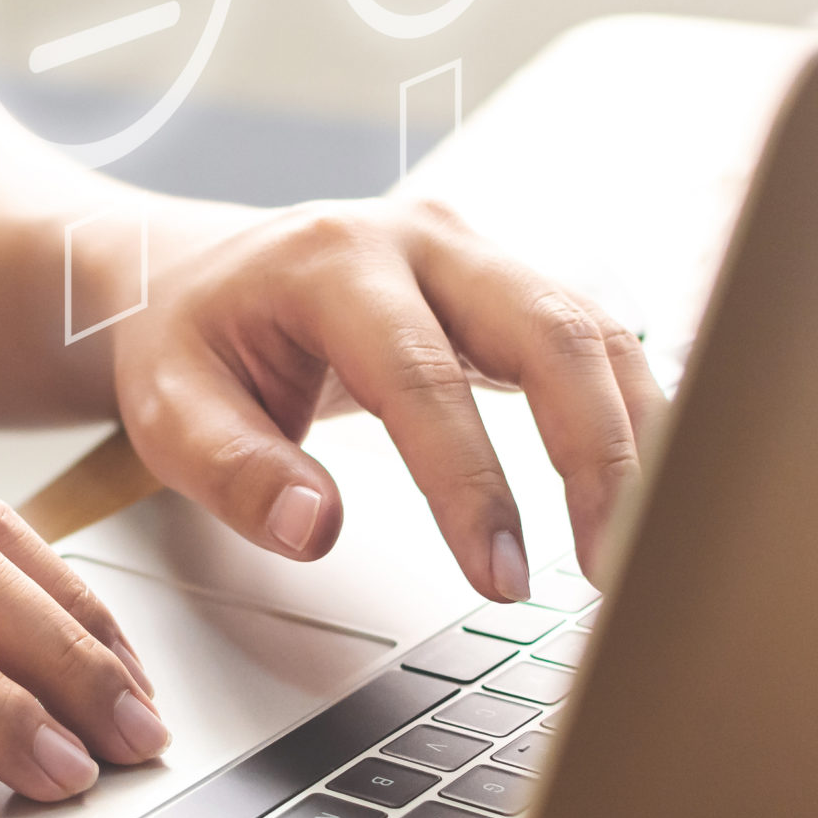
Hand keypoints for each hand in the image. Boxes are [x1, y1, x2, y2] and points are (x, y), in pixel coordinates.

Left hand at [105, 199, 665, 598]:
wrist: (194, 277)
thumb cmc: (188, 344)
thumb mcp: (168, 410)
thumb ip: (234, 471)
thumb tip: (318, 529)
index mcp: (332, 261)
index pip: (424, 376)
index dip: (472, 483)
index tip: (500, 579)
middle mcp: (420, 238)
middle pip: (548, 330)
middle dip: (598, 455)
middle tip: (612, 570)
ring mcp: (475, 253)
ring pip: (593, 329)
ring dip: (635, 438)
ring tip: (642, 546)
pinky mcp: (507, 285)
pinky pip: (594, 340)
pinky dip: (631, 414)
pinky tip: (648, 488)